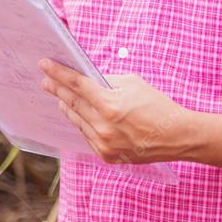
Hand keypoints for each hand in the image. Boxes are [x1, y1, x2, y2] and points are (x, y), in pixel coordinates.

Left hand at [37, 58, 190, 164]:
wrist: (176, 136)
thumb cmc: (157, 106)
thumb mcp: (132, 83)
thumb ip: (107, 82)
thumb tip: (87, 80)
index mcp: (110, 105)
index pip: (76, 85)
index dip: (58, 73)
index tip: (44, 65)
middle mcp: (103, 127)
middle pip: (72, 104)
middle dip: (56, 90)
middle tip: (45, 80)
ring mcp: (104, 144)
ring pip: (77, 121)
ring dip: (67, 107)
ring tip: (58, 96)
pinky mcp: (106, 156)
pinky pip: (87, 135)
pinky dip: (82, 123)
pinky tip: (77, 114)